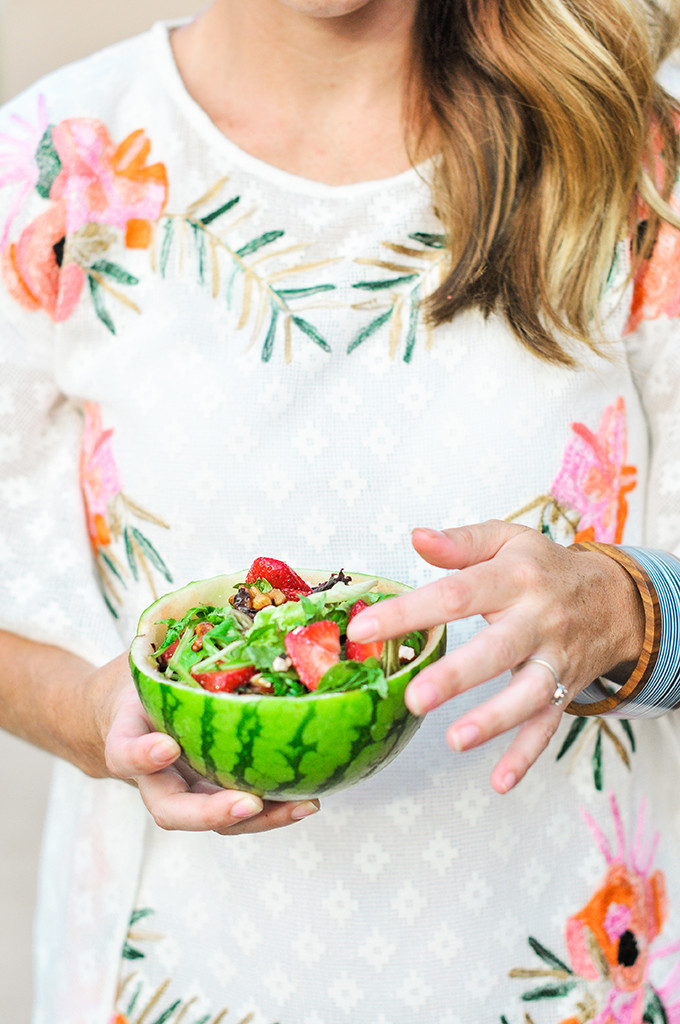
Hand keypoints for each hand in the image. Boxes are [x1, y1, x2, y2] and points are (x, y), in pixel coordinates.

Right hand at [95, 655, 319, 833]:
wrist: (126, 713)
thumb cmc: (142, 680)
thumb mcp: (144, 658)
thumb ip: (167, 644)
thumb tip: (233, 594)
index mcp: (129, 740)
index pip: (125, 754)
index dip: (142, 755)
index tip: (166, 746)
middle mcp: (157, 776)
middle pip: (173, 810)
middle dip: (210, 811)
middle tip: (246, 802)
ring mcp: (189, 790)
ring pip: (216, 820)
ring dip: (260, 819)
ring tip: (301, 806)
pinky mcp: (217, 791)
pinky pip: (245, 807)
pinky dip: (276, 807)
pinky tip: (310, 797)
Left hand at [346, 521, 643, 793]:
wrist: (615, 599)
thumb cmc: (544, 567)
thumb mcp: (507, 540)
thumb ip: (461, 542)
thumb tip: (416, 537)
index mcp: (514, 578)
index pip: (455, 594)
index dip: (409, 612)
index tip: (363, 629)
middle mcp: (537, 620)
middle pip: (496, 649)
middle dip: (455, 676)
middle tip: (413, 697)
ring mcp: (554, 659)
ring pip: (527, 694)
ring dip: (493, 720)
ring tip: (455, 740)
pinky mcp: (563, 690)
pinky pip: (547, 726)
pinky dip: (525, 755)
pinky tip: (499, 782)